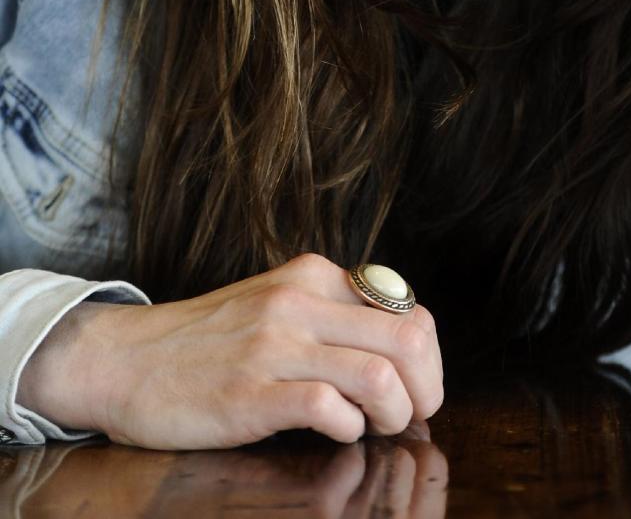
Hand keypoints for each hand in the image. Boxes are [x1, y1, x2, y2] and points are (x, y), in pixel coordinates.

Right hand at [17, 253, 443, 449]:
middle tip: (413, 416)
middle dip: (427, 389)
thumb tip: (398, 350)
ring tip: (377, 427)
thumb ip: (330, 315)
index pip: (408, 308)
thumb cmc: (207, 342)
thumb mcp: (277, 304)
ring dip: (395, 414)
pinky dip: (348, 429)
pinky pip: (330, 409)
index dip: (429, 357)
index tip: (419, 387)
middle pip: (409, 340)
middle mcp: (301, 301)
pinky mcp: (252, 391)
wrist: (125, 359)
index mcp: (314, 276)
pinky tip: (336, 432)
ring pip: (380, 375)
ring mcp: (276, 345)